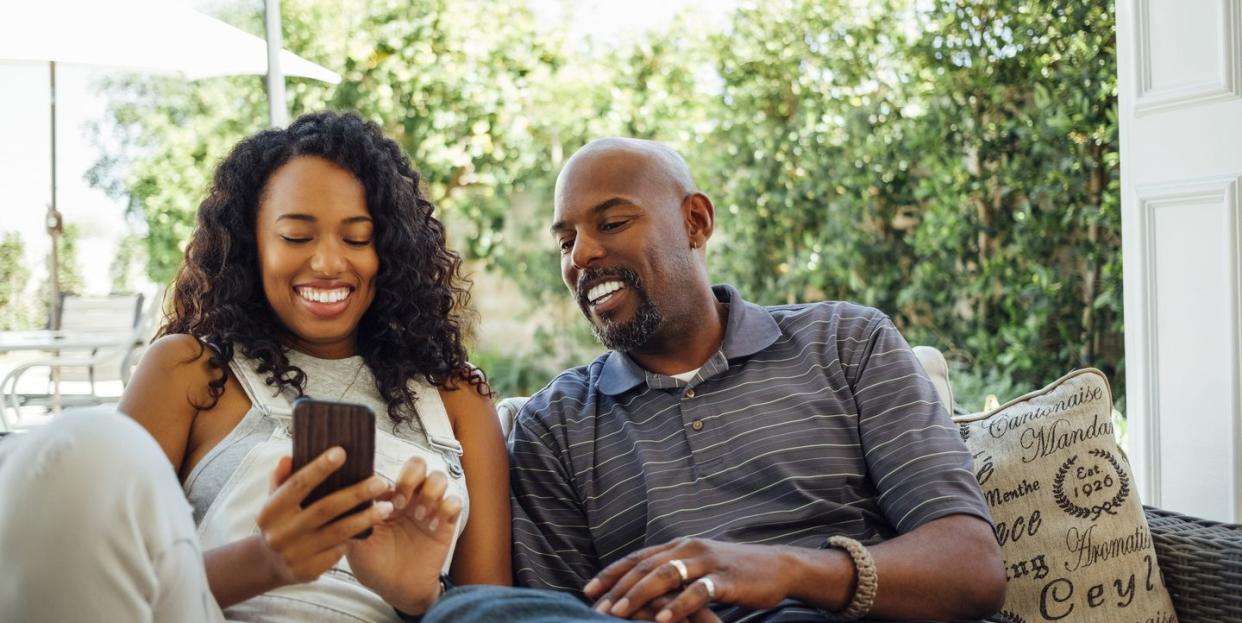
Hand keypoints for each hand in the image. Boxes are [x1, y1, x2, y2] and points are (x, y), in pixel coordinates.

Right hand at [255, 448, 394, 586]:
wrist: (269, 564)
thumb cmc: (280, 521)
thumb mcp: (274, 500)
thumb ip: (282, 479)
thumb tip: (288, 458)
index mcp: (270, 511)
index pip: (297, 485)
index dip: (319, 468)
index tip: (341, 452)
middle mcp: (280, 533)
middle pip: (325, 508)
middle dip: (356, 494)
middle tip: (381, 482)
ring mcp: (294, 554)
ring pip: (338, 532)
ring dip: (366, 518)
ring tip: (388, 506)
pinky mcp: (308, 571)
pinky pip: (338, 551)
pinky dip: (354, 538)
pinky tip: (370, 528)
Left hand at [348, 455, 462, 614]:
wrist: (397, 590)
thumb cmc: (375, 567)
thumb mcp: (355, 545)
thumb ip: (352, 521)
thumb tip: (347, 499)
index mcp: (386, 499)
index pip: (390, 471)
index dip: (385, 481)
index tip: (380, 499)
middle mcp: (409, 499)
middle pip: (418, 464)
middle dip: (410, 478)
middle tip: (401, 503)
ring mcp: (429, 509)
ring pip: (439, 477)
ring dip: (429, 493)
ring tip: (418, 516)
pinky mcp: (446, 522)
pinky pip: (455, 501)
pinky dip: (445, 509)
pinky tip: (433, 527)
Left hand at [584, 539, 791, 622]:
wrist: (777, 566)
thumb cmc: (733, 571)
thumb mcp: (698, 565)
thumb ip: (672, 571)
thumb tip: (641, 588)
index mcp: (678, 545)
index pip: (636, 558)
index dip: (610, 574)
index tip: (587, 591)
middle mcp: (688, 548)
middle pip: (644, 567)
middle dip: (617, 589)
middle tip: (596, 609)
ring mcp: (706, 561)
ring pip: (664, 575)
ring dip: (638, 596)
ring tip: (618, 614)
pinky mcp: (725, 578)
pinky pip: (696, 592)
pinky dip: (677, 606)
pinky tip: (662, 621)